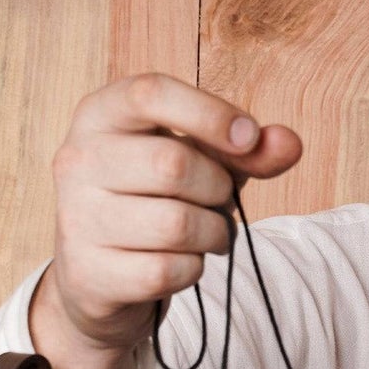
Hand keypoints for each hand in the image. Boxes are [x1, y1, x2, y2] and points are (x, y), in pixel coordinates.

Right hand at [31, 72, 301, 368]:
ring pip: (177, 224)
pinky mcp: (89, 271)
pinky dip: (193, 269)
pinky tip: (182, 263)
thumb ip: (245, 150)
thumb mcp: (200, 162)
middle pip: (173, 164)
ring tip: (207, 235)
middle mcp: (78, 159)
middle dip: (217, 189)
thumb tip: (291, 144)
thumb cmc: (154, 199)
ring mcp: (78, 217)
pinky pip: (169, 270)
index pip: (150, 93)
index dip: (209, 113)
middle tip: (218, 201)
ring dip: (213, 234)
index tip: (249, 138)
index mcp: (100, 114)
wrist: (98, 274)